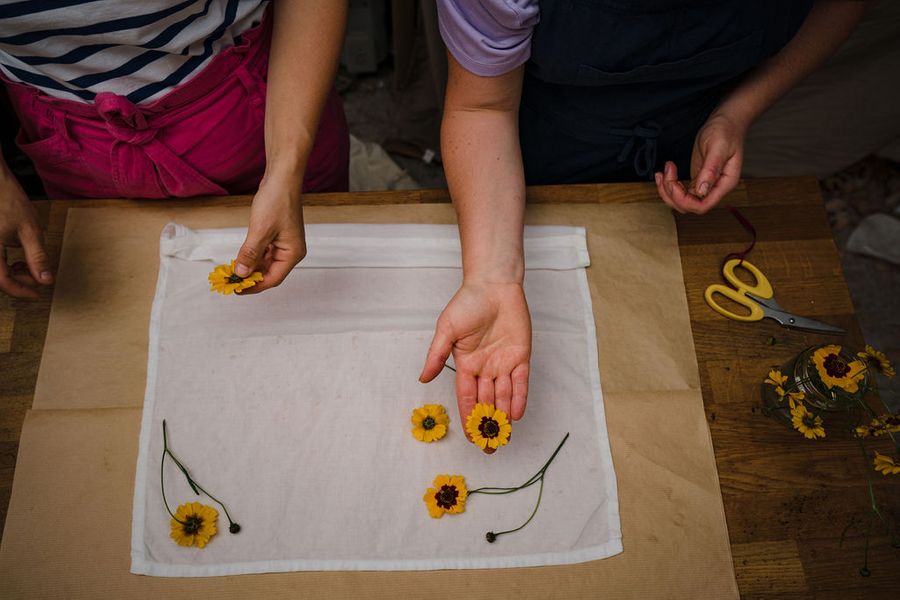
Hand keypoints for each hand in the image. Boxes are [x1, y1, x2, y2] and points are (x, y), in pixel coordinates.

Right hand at [0, 171, 52, 298]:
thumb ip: (37, 257)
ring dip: (10, 274)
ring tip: (26, 265)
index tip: (37, 295)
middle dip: (17, 281)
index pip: (2, 282)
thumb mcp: (30, 229)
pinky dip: (3, 264)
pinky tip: (15, 258)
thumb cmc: (9, 200)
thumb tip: (45, 280)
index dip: (21, 291)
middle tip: (36, 276)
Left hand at [233, 177, 305, 293]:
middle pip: (269, 272)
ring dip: (249, 267)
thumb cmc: (277, 201)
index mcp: (293, 254)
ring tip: (232, 271)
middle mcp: (290, 251)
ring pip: (265, 263)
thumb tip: (241, 273)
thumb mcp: (260, 230)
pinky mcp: (277, 236)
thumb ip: (250, 254)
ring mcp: (284, 244)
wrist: (281, 178)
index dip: (254, 286)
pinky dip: (251, 256)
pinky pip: (263, 252)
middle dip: (250, 277)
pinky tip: (239, 258)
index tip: (236, 289)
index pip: (273, 279)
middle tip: (230, 281)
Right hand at [419, 282, 530, 452]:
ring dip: (503, 416)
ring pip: (504, 396)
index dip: (469, 417)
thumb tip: (422, 379)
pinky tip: (516, 414)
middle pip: (486, 401)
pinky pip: (520, 381)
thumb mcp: (446, 330)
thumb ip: (436, 356)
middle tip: (490, 446)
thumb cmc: (467, 304)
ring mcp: (504, 363)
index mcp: (466, 364)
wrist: (493, 285)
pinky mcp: (521, 356)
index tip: (471, 437)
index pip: (467, 397)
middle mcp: (485, 368)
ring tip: (504, 436)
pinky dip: (519, 397)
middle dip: (488, 424)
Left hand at [654, 110, 745, 213]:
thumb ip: (710, 170)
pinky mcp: (697, 179)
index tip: (673, 183)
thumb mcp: (718, 148)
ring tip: (661, 173)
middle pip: (689, 206)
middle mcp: (715, 188)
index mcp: (725, 184)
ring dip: (667, 191)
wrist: (726, 121)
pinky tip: (664, 173)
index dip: (684, 201)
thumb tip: (702, 191)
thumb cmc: (726, 131)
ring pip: (682, 200)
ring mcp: (704, 184)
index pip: (702, 205)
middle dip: (672, 194)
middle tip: (667, 172)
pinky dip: (669, 185)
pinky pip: (681, 190)